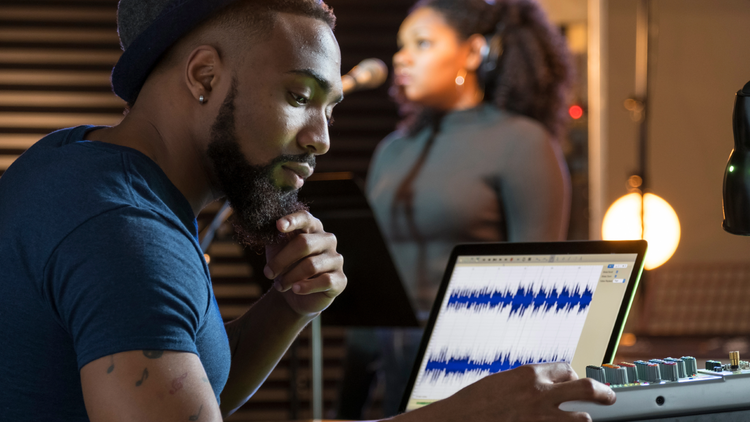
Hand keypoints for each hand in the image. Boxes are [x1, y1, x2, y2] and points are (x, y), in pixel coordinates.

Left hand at [263, 211, 346, 315]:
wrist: (295, 294)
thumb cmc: (286, 266)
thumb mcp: (277, 250)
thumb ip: (275, 237)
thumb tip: (269, 227)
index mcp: (313, 228)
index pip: (305, 218)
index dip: (292, 220)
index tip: (278, 226)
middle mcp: (328, 240)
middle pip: (304, 243)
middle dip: (281, 260)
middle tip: (268, 273)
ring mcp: (336, 259)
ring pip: (311, 265)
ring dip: (290, 277)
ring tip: (279, 286)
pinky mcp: (340, 279)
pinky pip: (325, 281)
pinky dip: (306, 286)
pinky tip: (296, 289)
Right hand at [395, 363, 614, 421]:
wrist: (457, 420)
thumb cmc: (474, 403)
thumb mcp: (501, 383)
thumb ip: (525, 383)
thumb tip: (542, 386)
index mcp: (528, 374)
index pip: (565, 370)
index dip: (572, 377)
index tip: (574, 382)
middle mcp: (539, 394)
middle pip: (586, 388)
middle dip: (602, 392)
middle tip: (608, 397)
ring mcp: (540, 418)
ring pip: (581, 419)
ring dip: (582, 420)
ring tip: (581, 421)